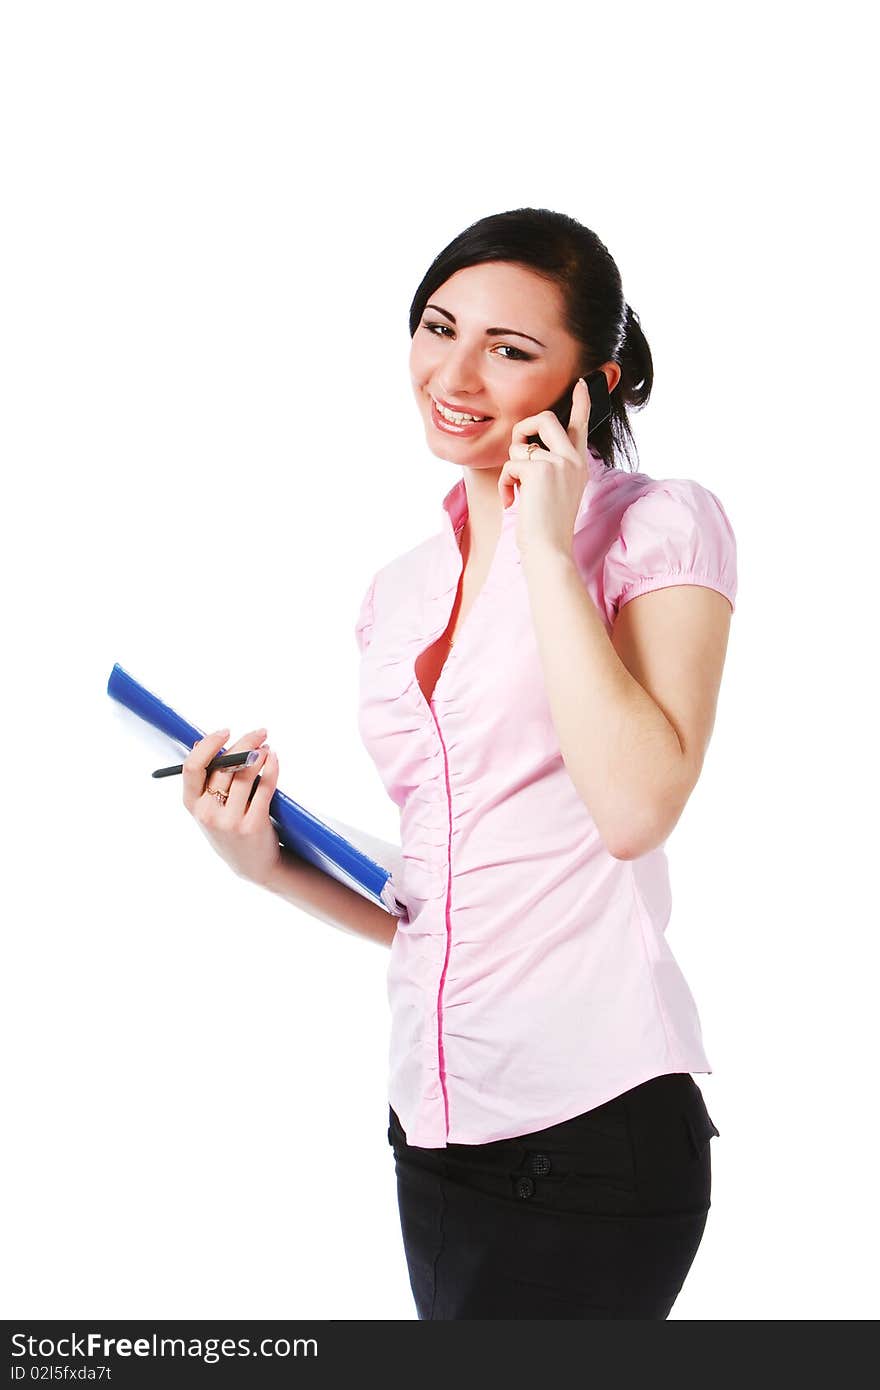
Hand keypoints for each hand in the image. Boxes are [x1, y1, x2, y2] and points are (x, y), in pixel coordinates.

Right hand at [182, 727, 281, 887]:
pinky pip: (264, 787)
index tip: (225, 731)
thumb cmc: (231, 828)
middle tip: (260, 733)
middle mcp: (207, 813)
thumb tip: (202, 742)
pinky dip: (271, 767)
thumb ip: (207, 780)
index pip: (192, 767)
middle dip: (244, 743)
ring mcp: (230, 821)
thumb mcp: (210, 808)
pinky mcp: (253, 824)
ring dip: (258, 753)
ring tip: (266, 746)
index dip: (208, 745)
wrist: (253, 865)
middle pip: (223, 766)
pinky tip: (274, 758)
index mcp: (192, 805)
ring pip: (244, 774)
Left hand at [498, 375, 593, 562]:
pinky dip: (506, 484)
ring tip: (518, 492)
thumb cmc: (545, 527)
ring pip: (521, 444)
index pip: (579, 426)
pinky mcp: (540, 469)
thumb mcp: (552, 492)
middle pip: (546, 418)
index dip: (581, 403)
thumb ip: (545, 467)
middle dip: (524, 428)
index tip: (584, 383)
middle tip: (518, 451)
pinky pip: (510, 464)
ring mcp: (559, 462)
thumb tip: (525, 449)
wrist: (548, 549)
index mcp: (578, 465)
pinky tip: (513, 501)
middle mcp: (573, 460)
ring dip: (512, 468)